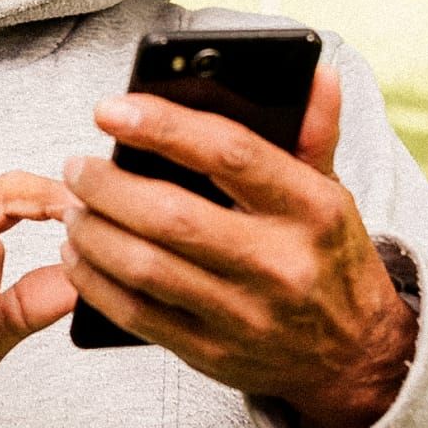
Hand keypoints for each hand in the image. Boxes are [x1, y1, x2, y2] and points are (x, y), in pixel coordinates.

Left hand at [61, 67, 417, 427]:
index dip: (162, 126)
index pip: (229, 153)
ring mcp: (246, 315)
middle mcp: (280, 263)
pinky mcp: (214, 354)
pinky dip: (95, 283)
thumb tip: (316, 72)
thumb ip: (315, 130)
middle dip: (108, 185)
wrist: (355, 356)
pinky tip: (78, 256)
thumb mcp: (332, 191)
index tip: (111, 110)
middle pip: (172, 215)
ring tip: (72, 207)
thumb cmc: (327, 257)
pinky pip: (137, 316)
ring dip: (93, 233)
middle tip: (77, 166)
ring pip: (146, 267)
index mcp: (311, 208)